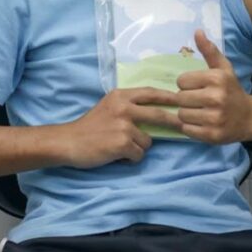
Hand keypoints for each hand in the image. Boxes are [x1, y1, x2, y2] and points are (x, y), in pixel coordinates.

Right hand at [61, 87, 181, 167]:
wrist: (68, 142)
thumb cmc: (90, 126)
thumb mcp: (109, 106)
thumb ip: (128, 105)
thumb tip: (154, 109)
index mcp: (121, 95)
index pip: (151, 93)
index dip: (169, 97)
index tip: (183, 100)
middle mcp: (124, 107)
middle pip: (159, 114)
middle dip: (174, 122)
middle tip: (183, 126)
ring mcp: (124, 125)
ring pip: (148, 140)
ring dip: (139, 147)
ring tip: (122, 148)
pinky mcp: (122, 143)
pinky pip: (139, 154)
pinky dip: (131, 158)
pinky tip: (118, 156)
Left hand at [176, 30, 251, 144]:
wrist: (250, 117)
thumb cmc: (232, 90)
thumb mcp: (223, 68)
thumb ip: (209, 51)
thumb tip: (197, 31)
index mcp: (217, 78)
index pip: (181, 81)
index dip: (187, 84)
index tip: (198, 88)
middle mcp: (216, 97)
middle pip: (180, 98)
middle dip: (186, 100)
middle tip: (198, 101)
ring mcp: (214, 118)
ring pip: (181, 114)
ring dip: (187, 114)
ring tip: (200, 112)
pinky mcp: (211, 135)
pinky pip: (187, 130)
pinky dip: (191, 127)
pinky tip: (202, 123)